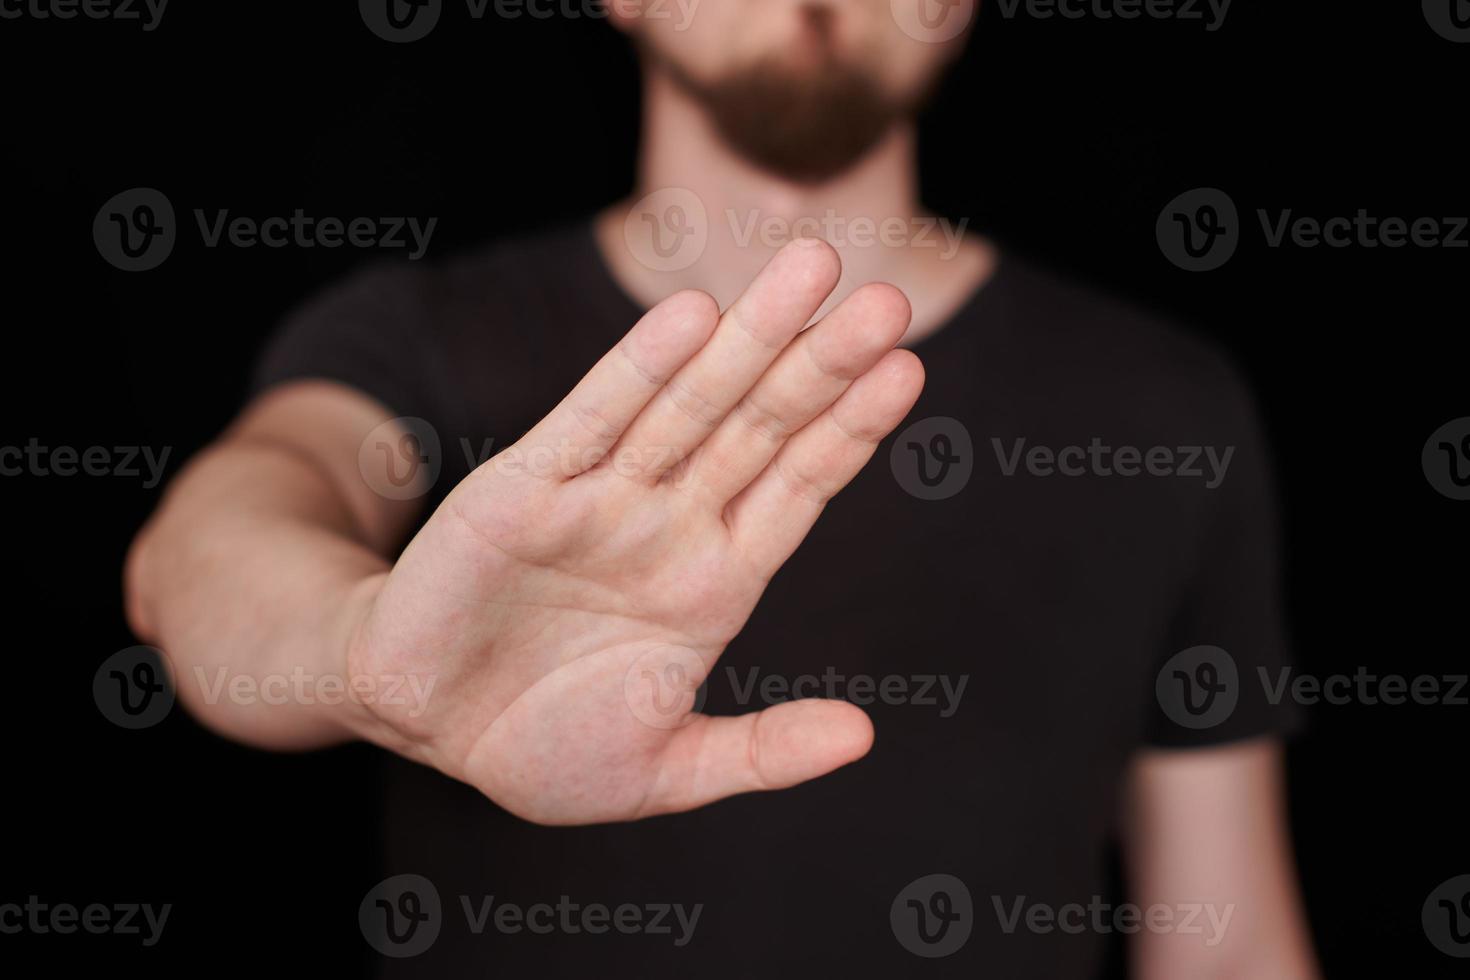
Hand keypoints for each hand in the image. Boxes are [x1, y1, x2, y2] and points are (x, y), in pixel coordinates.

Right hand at [347, 238, 923, 823]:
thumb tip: (864, 735)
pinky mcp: (526, 488)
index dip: (851, 430)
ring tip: (812, 270)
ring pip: (689, 405)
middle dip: (821, 365)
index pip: (800, 487)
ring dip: (749, 339)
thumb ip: (762, 752)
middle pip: (761, 428)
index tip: (908, 371)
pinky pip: (590, 419)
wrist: (422, 727)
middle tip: (887, 300)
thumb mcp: (667, 770)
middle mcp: (669, 524)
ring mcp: (602, 498)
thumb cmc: (544, 747)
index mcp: (716, 581)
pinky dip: (638, 369)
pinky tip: (691, 317)